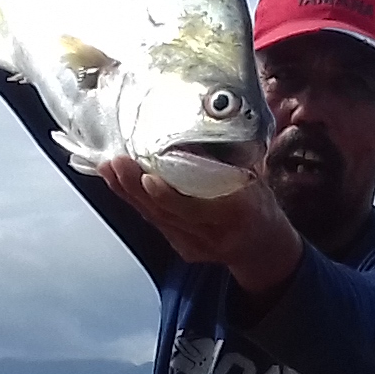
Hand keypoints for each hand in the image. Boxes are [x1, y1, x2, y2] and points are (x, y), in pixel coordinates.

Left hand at [93, 152, 302, 307]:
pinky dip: (135, 201)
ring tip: (110, 168)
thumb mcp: (255, 180)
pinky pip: (155, 222)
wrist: (264, 246)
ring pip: (156, 218)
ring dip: (129, 192)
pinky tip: (119, 183)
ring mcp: (196, 245)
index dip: (171, 195)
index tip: (149, 177)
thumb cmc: (259, 205)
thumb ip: (231, 160)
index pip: (197, 209)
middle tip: (118, 163)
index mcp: (237, 213)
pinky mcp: (183, 248)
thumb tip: (202, 125)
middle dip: (137, 188)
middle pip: (168, 213)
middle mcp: (213, 233)